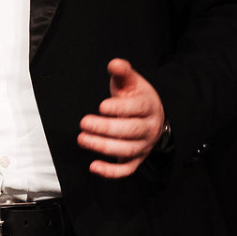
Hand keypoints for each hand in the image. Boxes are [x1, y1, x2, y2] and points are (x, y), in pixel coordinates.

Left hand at [78, 59, 166, 177]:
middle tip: (84, 123)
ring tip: (83, 139)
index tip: (101, 106)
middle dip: (106, 128)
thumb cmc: (137, 97)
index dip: (120, 108)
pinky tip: (94, 166)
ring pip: (127, 150)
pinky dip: (112, 172)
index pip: (137, 108)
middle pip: (131, 131)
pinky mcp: (137, 159)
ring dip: (104, 147)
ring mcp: (144, 145)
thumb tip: (114, 63)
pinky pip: (127, 169)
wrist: (154, 116)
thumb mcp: (132, 81)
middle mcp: (149, 128)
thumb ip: (123, 71)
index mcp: (149, 106)